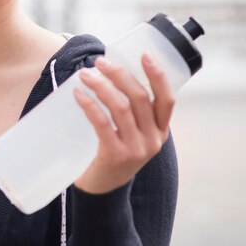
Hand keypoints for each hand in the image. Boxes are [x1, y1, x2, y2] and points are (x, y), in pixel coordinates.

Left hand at [73, 54, 174, 193]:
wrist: (103, 190)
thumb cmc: (114, 153)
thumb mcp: (133, 135)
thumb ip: (132, 112)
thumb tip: (111, 74)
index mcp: (160, 131)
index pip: (167, 99)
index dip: (158, 76)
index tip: (144, 55)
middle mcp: (153, 140)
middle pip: (140, 98)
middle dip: (119, 74)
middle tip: (99, 62)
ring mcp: (136, 149)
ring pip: (121, 107)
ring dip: (101, 86)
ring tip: (85, 74)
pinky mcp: (115, 155)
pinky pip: (102, 123)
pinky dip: (89, 105)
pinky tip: (78, 94)